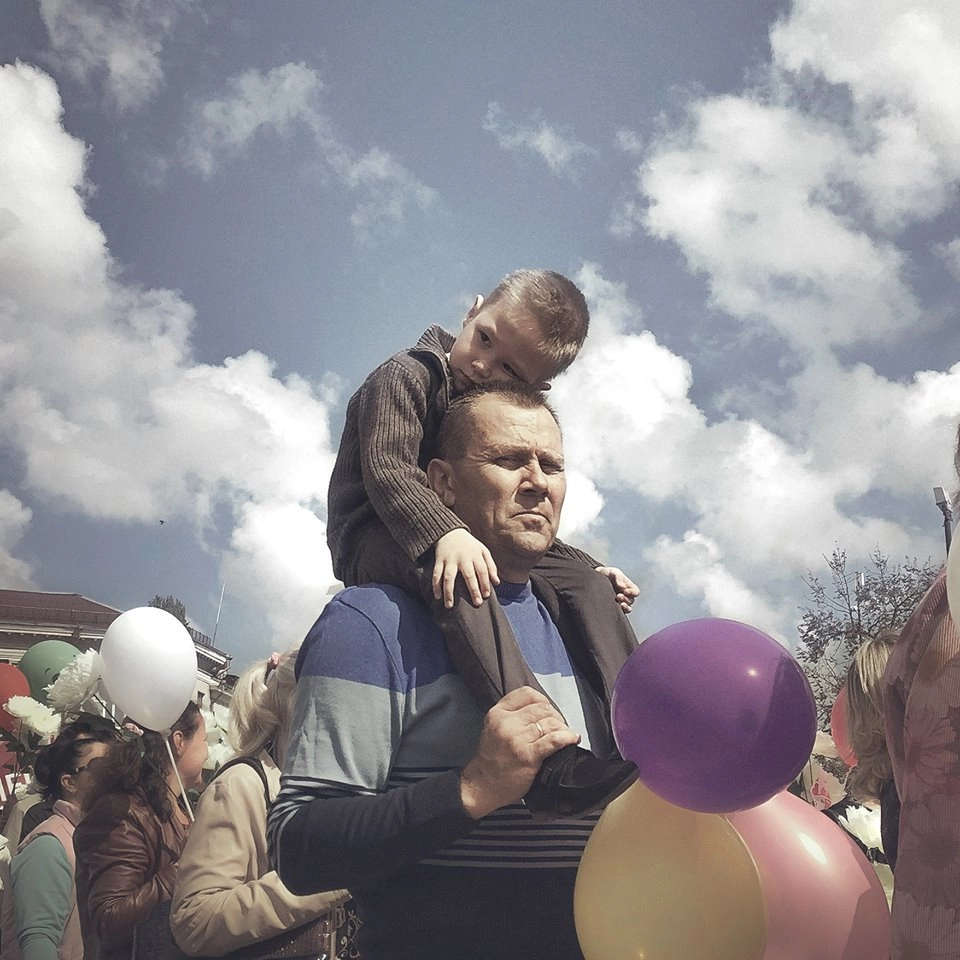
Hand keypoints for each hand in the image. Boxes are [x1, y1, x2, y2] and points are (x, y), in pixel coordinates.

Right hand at [433, 529, 498, 607]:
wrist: (450, 531)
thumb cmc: (470, 545)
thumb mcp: (483, 551)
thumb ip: (491, 566)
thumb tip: (496, 583)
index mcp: (476, 555)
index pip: (482, 570)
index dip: (485, 583)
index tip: (486, 595)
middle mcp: (463, 557)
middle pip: (468, 574)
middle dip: (473, 589)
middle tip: (477, 603)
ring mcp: (450, 559)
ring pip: (449, 577)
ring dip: (449, 591)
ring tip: (449, 605)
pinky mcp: (439, 560)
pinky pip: (436, 574)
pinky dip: (436, 585)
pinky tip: (438, 596)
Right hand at [459, 687, 579, 819]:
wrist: (481, 785)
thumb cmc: (491, 759)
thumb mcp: (494, 727)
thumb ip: (513, 715)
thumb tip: (543, 710)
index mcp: (498, 713)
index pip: (527, 694)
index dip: (543, 700)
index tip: (549, 711)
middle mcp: (507, 722)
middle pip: (542, 708)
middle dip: (556, 716)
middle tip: (560, 726)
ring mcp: (517, 738)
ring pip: (550, 722)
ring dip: (563, 728)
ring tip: (566, 735)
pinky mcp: (528, 755)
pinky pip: (554, 740)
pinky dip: (567, 738)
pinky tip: (572, 739)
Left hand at [595, 565, 638, 612]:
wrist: (596, 578)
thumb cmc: (607, 574)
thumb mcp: (613, 572)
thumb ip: (619, 577)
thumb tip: (623, 587)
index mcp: (628, 587)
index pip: (636, 592)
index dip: (633, 593)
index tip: (626, 591)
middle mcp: (626, 595)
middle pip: (631, 601)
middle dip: (626, 599)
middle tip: (618, 596)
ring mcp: (620, 602)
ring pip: (628, 608)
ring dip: (625, 607)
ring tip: (620, 604)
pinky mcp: (614, 607)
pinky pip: (621, 612)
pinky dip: (621, 611)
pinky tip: (616, 608)